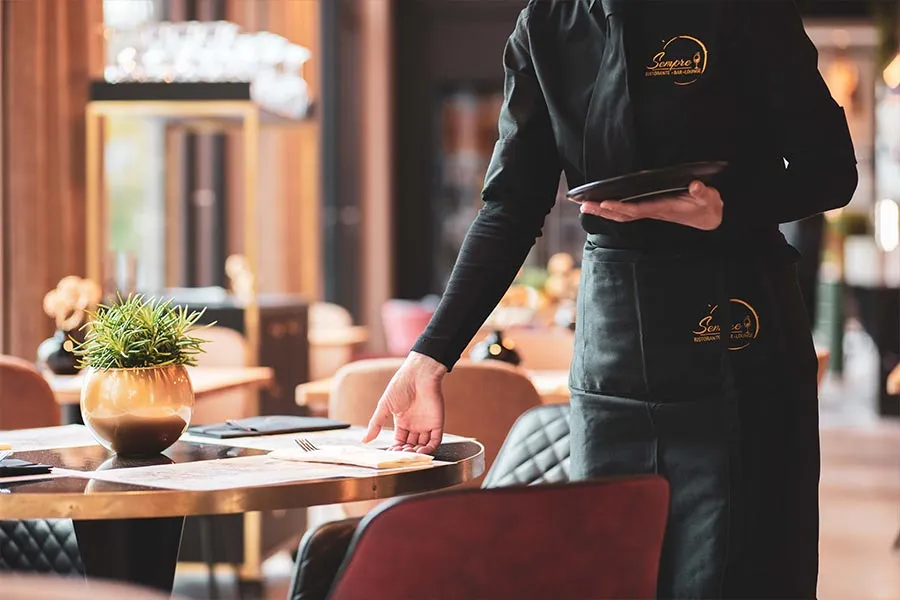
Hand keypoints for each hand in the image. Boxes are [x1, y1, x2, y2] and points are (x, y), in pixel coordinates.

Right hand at [362, 351, 446, 453]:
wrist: (419, 375)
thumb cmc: (400, 386)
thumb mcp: (384, 406)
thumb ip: (376, 424)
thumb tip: (364, 440)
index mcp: (402, 421)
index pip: (399, 441)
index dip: (396, 449)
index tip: (391, 454)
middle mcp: (414, 425)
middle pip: (411, 445)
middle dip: (406, 452)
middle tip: (401, 455)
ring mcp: (426, 424)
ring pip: (422, 445)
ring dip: (417, 453)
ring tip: (410, 454)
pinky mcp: (437, 423)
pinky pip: (435, 440)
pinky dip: (429, 449)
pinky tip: (421, 451)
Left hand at [579, 180, 722, 230]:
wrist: (709, 218)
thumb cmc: (706, 206)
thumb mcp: (708, 197)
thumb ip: (702, 192)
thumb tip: (695, 185)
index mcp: (662, 208)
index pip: (637, 209)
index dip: (620, 207)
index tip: (604, 203)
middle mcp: (652, 212)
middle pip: (622, 214)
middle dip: (602, 210)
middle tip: (583, 205)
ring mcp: (649, 212)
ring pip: (621, 214)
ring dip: (602, 211)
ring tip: (584, 206)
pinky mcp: (650, 210)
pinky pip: (626, 212)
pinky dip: (612, 210)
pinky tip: (600, 206)